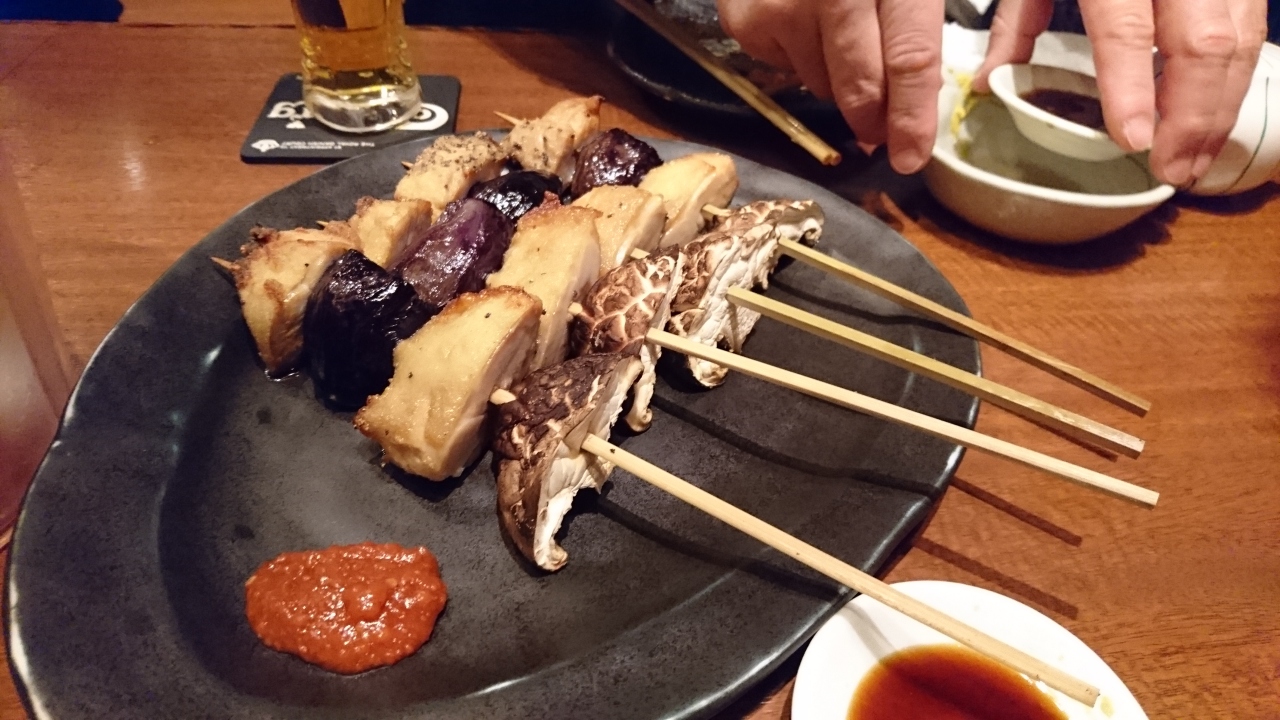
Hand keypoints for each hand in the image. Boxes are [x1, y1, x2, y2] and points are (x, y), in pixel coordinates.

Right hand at [717, 0, 945, 173]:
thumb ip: (921, 18)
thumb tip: (922, 91)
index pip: (910, 58)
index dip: (913, 116)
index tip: (912, 158)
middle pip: (860, 86)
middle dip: (876, 120)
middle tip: (884, 134)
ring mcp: (780, 10)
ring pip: (822, 84)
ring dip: (840, 81)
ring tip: (842, 40)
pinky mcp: (746, 22)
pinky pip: (785, 67)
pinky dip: (802, 57)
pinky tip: (804, 21)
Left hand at [973, 0, 1267, 186]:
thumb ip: (1018, 15)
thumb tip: (989, 81)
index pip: (1125, 28)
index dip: (1130, 87)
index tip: (1131, 139)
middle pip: (1202, 41)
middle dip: (1192, 116)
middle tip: (1172, 170)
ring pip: (1241, 34)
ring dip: (1221, 104)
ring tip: (1192, 158)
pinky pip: (1253, 17)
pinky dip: (1237, 72)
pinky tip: (1215, 113)